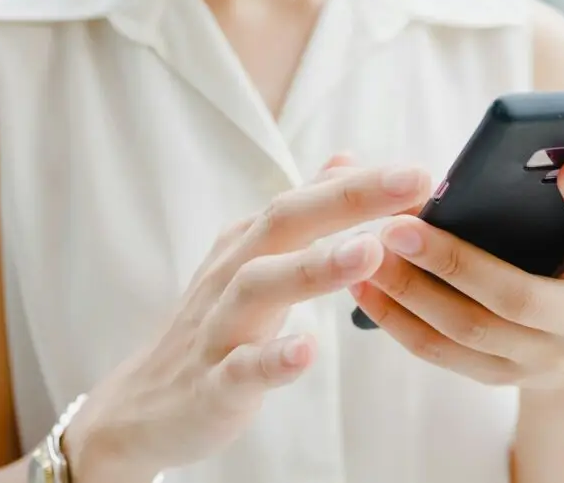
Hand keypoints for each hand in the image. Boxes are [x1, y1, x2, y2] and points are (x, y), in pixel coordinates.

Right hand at [63, 156, 430, 481]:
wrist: (145, 403)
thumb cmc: (215, 323)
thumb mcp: (255, 257)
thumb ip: (303, 211)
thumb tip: (346, 159)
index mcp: (248, 242)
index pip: (306, 198)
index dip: (362, 183)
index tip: (419, 172)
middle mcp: (232, 271)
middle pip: (285, 222)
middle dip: (348, 199)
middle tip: (411, 182)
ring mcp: (219, 326)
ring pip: (260, 286)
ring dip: (315, 266)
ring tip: (370, 251)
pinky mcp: (213, 382)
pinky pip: (240, 368)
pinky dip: (272, 359)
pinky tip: (307, 349)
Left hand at [350, 157, 563, 391]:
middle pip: (516, 296)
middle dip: (453, 261)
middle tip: (397, 226)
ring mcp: (542, 356)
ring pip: (469, 329)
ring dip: (411, 291)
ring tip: (369, 253)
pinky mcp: (499, 374)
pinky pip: (441, 352)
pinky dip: (397, 319)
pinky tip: (364, 287)